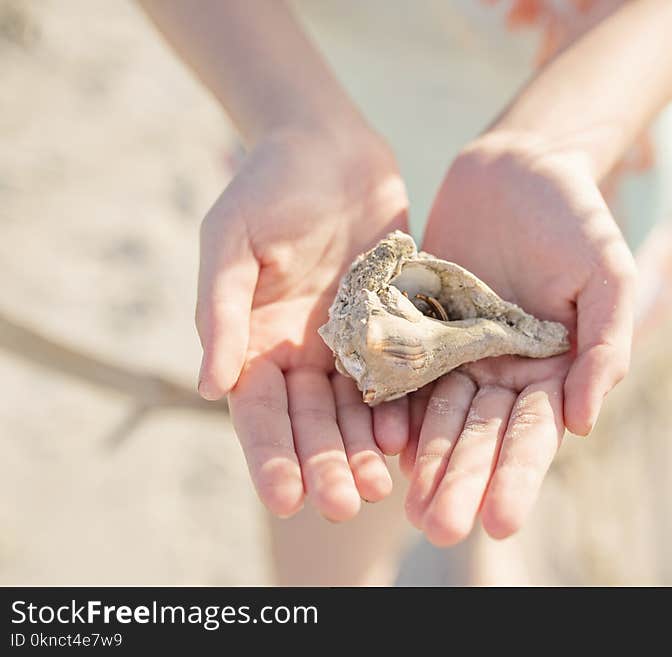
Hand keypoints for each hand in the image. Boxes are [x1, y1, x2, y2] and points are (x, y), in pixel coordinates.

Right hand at [196, 129, 409, 520]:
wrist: (331, 146)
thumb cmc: (269, 185)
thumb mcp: (230, 240)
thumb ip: (221, 310)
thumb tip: (208, 385)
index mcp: (253, 340)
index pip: (258, 412)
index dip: (269, 455)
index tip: (285, 498)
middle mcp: (299, 351)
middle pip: (310, 423)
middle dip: (323, 464)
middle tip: (342, 505)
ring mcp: (348, 342)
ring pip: (354, 410)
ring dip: (363, 449)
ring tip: (379, 486)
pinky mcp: (391, 324)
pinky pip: (397, 375)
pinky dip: (401, 407)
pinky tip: (411, 437)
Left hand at [402, 133, 635, 545]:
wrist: (517, 165)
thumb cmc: (576, 216)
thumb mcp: (608, 273)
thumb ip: (605, 345)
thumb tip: (583, 424)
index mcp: (553, 368)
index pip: (533, 433)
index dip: (517, 476)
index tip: (499, 520)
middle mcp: (503, 370)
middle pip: (480, 435)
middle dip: (462, 481)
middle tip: (439, 530)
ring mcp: (459, 351)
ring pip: (438, 414)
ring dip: (425, 462)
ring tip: (407, 508)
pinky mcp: (420, 325)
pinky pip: (404, 371)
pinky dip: (393, 407)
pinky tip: (378, 443)